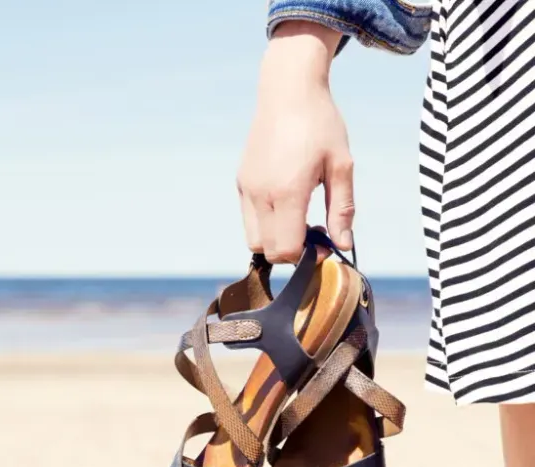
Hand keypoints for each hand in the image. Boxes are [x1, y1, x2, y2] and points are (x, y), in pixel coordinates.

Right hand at [237, 21, 354, 262]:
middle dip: (291, 251)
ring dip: (276, 238)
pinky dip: (266, 223)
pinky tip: (286, 201)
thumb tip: (344, 245)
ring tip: (299, 217)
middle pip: (267, 251)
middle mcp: (260, 195)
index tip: (324, 243)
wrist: (287, 91)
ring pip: (253, 239)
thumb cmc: (320, 124)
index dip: (305, 256)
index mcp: (287, 192)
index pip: (285, 250)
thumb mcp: (341, 166)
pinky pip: (249, 219)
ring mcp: (247, 189)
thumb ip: (342, 209)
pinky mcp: (241, 182)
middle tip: (314, 232)